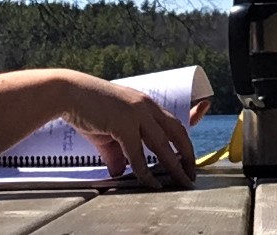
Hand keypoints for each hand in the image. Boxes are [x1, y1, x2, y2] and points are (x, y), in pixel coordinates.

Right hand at [61, 73, 195, 188]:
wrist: (69, 93)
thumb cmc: (88, 109)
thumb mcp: (108, 132)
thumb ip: (118, 153)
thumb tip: (121, 172)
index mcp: (145, 105)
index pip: (174, 116)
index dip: (194, 119)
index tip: (207, 118)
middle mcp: (146, 107)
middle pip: (176, 132)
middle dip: (187, 154)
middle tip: (191, 173)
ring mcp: (136, 114)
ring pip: (163, 145)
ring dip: (175, 166)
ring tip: (182, 182)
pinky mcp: (123, 125)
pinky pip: (139, 155)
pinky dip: (146, 172)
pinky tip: (152, 183)